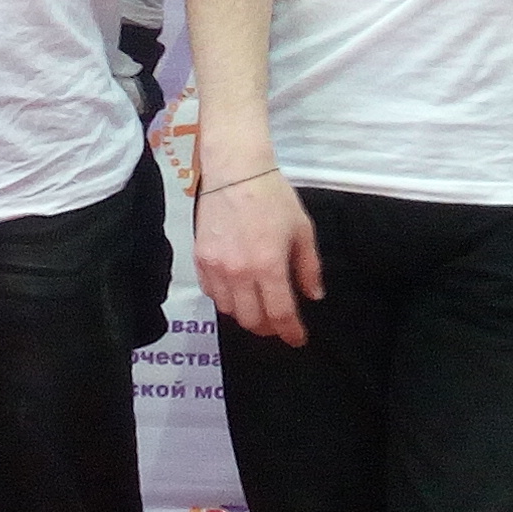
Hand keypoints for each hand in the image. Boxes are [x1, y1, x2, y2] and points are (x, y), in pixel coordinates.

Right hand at [196, 169, 324, 345]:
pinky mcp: (200, 259)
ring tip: (259, 306)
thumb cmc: (273, 197)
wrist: (235, 172)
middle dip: (269, 328)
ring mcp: (216, 267)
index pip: (280, 314)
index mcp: (268, 265)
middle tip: (279, 323)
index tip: (298, 339)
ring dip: (247, 315)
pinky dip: (226, 300)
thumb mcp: (302, 230)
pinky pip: (211, 293)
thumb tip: (313, 295)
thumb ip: (308, 267)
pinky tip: (237, 291)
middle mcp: (239, 272)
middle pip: (252, 320)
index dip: (291, 332)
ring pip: (229, 311)